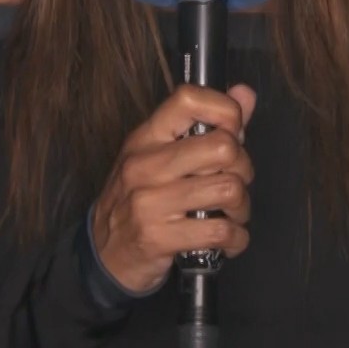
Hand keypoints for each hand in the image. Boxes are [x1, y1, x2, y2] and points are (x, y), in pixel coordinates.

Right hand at [89, 84, 257, 294]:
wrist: (103, 253)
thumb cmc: (137, 200)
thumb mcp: (161, 156)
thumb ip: (207, 125)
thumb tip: (245, 94)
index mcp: (147, 137)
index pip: (189, 100)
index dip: (226, 111)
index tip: (234, 133)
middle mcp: (146, 165)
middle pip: (222, 147)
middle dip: (243, 168)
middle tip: (235, 181)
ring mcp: (150, 202)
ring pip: (228, 189)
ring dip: (241, 207)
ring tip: (231, 213)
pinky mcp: (159, 238)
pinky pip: (220, 231)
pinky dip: (236, 238)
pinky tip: (228, 239)